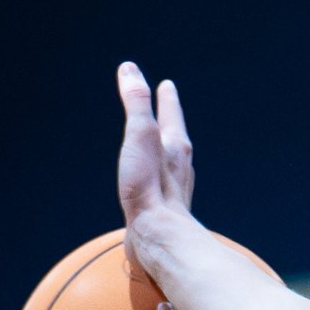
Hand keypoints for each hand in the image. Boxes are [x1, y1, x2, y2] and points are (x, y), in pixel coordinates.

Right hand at [116, 61, 195, 280]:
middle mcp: (179, 170)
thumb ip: (136, 103)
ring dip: (167, 154)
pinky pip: (162, 191)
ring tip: (162, 148)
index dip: (166, 100)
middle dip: (170, 123)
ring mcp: (172, 193)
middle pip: (176, 139)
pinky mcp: (163, 216)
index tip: (166, 86)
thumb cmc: (149, 188)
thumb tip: (130, 69)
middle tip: (167, 110)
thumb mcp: (141, 135)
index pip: (171, 115)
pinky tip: (152, 191)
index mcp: (175, 148)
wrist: (158, 240)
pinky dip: (158, 182)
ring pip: (173, 166)